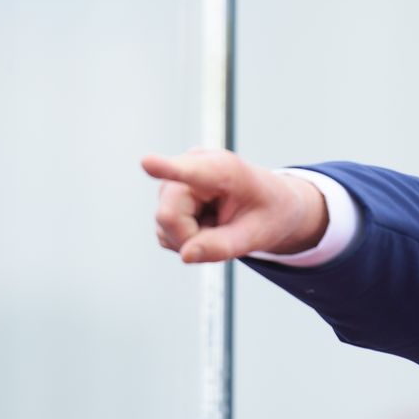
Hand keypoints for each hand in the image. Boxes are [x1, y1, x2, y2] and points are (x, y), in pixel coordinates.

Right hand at [142, 148, 328, 262]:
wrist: (272, 203)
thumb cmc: (269, 213)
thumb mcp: (257, 235)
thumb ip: (222, 246)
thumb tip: (185, 256)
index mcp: (224, 169)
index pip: (190, 171)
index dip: (166, 168)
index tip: (146, 162)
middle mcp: (193, 165)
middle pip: (168, 216)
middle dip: (190, 237)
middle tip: (223, 235)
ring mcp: (177, 178)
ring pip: (163, 225)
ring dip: (190, 238)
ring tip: (218, 225)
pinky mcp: (168, 194)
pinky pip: (163, 230)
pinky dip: (185, 237)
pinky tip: (205, 225)